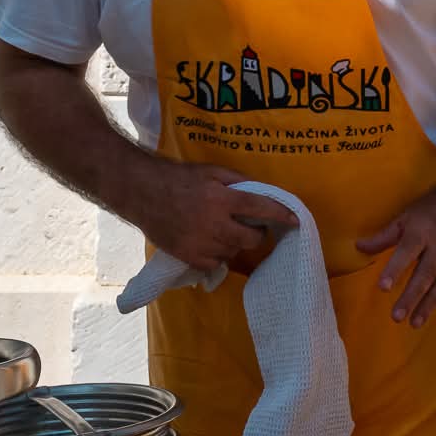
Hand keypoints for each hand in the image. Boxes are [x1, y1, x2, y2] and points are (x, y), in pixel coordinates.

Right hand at [127, 160, 297, 272]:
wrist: (140, 192)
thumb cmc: (178, 178)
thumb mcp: (211, 171)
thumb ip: (239, 181)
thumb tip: (265, 192)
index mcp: (220, 199)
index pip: (261, 209)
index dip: (281, 215)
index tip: (295, 220)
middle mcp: (212, 223)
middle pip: (251, 239)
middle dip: (256, 234)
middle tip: (249, 226)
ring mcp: (199, 243)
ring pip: (233, 253)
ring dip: (234, 244)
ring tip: (222, 231)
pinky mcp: (187, 257)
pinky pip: (215, 264)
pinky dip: (217, 256)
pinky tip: (210, 243)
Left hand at [355, 183, 435, 326]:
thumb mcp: (408, 216)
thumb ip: (385, 236)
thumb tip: (358, 247)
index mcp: (422, 232)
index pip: (406, 252)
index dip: (395, 269)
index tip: (383, 287)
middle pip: (425, 274)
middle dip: (411, 297)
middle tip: (397, 317)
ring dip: (429, 305)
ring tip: (415, 323)